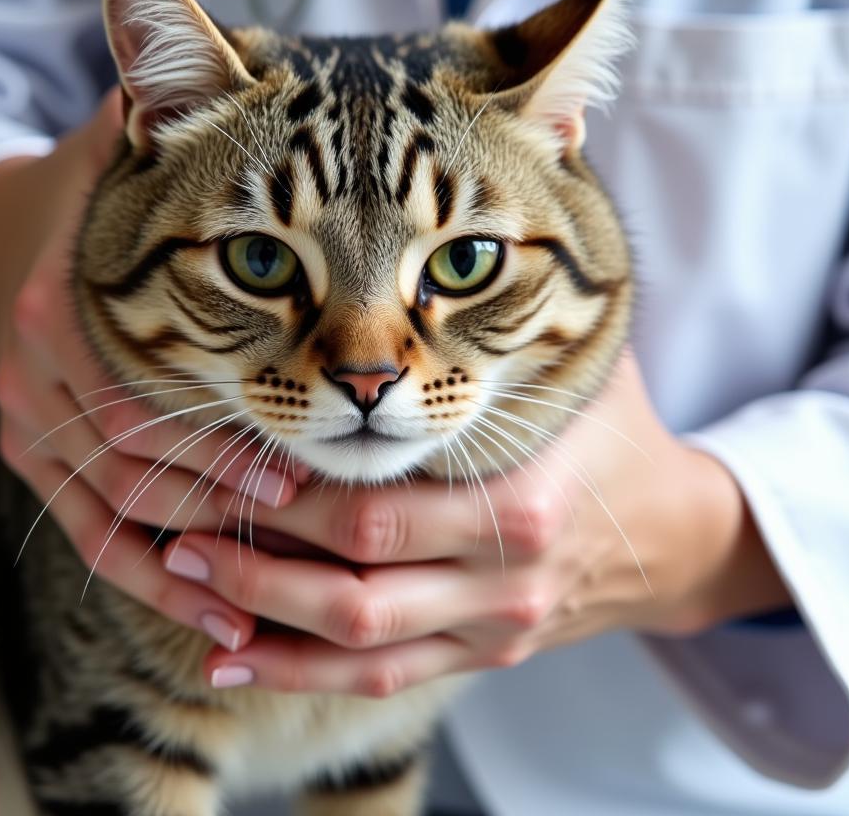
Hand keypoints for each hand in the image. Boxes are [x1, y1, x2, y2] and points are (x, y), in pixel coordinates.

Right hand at [0, 89, 302, 650]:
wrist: (11, 233)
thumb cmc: (96, 188)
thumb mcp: (123, 143)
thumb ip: (168, 111)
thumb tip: (208, 31)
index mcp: (69, 299)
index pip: (147, 391)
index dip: (223, 430)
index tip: (301, 451)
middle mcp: (42, 372)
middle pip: (141, 461)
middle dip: (228, 494)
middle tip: (314, 521)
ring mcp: (34, 423)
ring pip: (124, 511)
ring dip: (203, 553)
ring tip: (278, 590)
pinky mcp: (40, 459)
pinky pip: (98, 537)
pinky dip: (159, 581)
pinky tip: (222, 618)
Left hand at [160, 352, 791, 693]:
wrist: (676, 537)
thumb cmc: (612, 431)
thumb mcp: (578, 364)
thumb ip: (518, 306)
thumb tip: (510, 167)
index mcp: (520, 500)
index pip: (374, 512)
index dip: (284, 495)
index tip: (216, 464)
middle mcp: (503, 579)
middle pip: (351, 583)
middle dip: (254, 556)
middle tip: (172, 522)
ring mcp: (491, 629)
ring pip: (356, 644)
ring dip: (262, 618)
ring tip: (187, 579)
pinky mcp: (480, 658)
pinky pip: (380, 681)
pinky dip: (301, 675)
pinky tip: (233, 658)